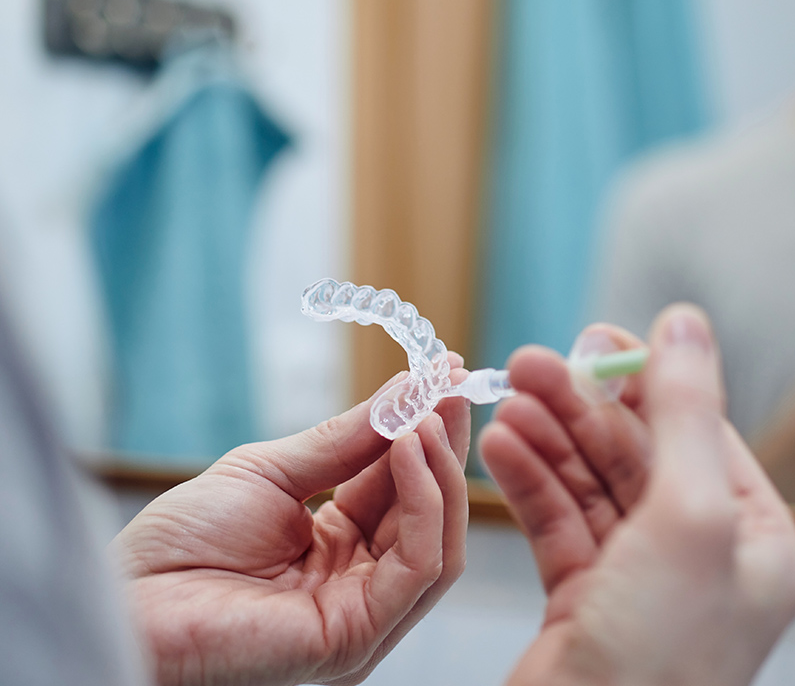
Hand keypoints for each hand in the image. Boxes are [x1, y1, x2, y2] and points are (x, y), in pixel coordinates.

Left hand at [115, 359, 469, 685]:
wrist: (128, 601)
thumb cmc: (182, 543)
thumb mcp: (275, 471)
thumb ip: (348, 440)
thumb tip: (412, 388)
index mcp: (341, 546)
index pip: (405, 485)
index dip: (427, 428)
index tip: (446, 372)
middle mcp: (361, 583)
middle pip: (433, 511)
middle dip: (443, 441)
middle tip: (451, 382)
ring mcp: (364, 614)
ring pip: (441, 540)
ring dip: (440, 466)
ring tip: (427, 409)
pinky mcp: (358, 636)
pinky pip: (419, 566)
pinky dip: (424, 500)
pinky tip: (407, 445)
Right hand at [480, 307, 794, 685]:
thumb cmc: (653, 662)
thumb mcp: (684, 519)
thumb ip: (684, 412)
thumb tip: (686, 322)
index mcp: (754, 540)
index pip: (696, 428)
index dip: (641, 378)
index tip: (590, 338)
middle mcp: (703, 556)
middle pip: (634, 451)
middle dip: (577, 406)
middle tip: (523, 364)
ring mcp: (642, 579)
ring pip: (589, 482)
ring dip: (545, 438)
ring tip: (502, 405)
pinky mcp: (587, 600)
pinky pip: (557, 521)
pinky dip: (528, 482)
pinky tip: (497, 451)